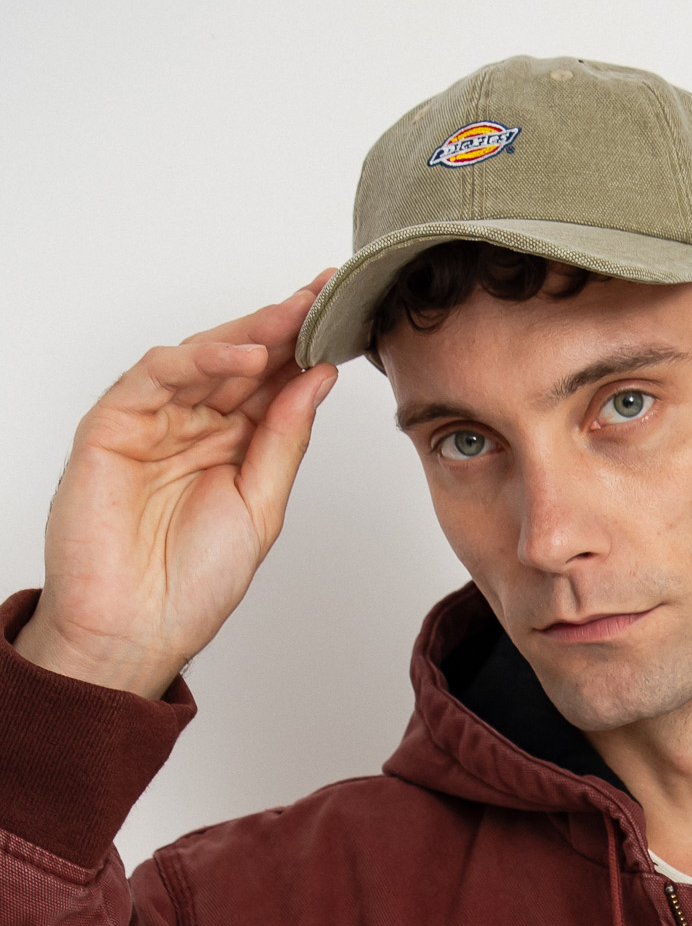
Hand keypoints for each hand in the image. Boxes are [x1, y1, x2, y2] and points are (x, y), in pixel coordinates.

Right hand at [16, 277, 338, 698]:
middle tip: (324, 294)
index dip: (306, 349)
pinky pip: (155, 375)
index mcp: (231, 446)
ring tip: (293, 317)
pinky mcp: (113, 423)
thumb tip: (317, 379)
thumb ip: (285, 440)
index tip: (345, 318)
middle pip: (240, 360)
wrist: (136, 630)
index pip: (272, 383)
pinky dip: (198, 359)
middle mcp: (192, 425)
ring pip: (201, 358)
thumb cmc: (192, 584)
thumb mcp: (261, 507)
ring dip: (249, 333)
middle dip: (283, 326)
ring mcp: (152, 420)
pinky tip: (243, 355)